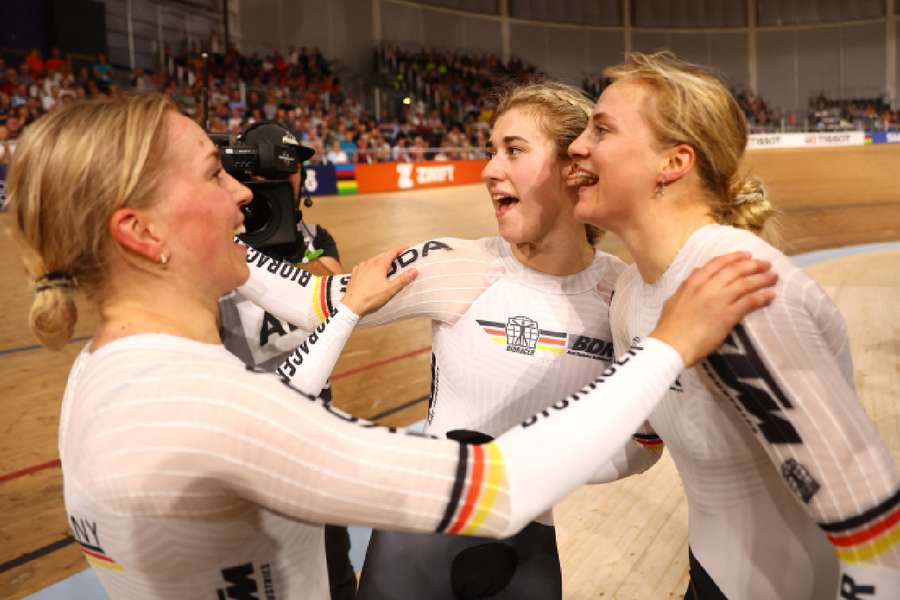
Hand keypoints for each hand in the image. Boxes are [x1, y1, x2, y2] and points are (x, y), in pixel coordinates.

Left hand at [341, 245, 417, 315]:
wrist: (352, 305)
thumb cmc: (371, 298)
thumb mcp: (390, 290)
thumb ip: (403, 279)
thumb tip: (414, 270)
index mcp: (379, 265)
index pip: (391, 252)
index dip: (399, 249)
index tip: (406, 248)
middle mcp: (369, 263)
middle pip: (382, 255)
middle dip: (391, 256)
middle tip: (398, 259)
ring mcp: (360, 268)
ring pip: (373, 260)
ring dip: (381, 261)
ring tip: (386, 267)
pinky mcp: (355, 274)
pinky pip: (365, 266)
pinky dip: (371, 267)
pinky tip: (372, 273)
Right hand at [650, 252, 776, 366]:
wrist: (671, 345)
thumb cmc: (670, 327)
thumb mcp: (674, 300)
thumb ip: (687, 285)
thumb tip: (697, 271)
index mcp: (693, 282)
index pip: (717, 263)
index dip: (734, 257)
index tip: (747, 255)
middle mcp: (707, 287)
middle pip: (735, 270)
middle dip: (753, 265)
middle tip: (766, 264)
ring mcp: (718, 301)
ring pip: (745, 284)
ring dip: (761, 279)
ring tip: (773, 277)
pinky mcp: (727, 316)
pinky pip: (749, 302)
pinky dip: (761, 297)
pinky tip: (770, 295)